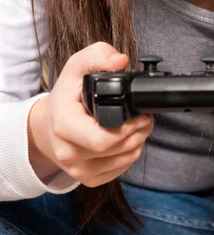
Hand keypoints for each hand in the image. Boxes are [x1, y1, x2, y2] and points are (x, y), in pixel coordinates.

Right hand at [28, 42, 153, 186]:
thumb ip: (98, 55)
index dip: (128, 126)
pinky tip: (126, 137)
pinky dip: (130, 153)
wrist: (47, 125)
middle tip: (145, 116)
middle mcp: (68, 152)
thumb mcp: (76, 67)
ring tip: (138, 124)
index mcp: (63, 125)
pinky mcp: (89, 179)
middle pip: (118, 148)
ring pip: (124, 159)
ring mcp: (78, 170)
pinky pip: (121, 169)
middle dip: (139, 131)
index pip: (103, 138)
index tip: (139, 112)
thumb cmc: (66, 97)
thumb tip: (120, 61)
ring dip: (139, 140)